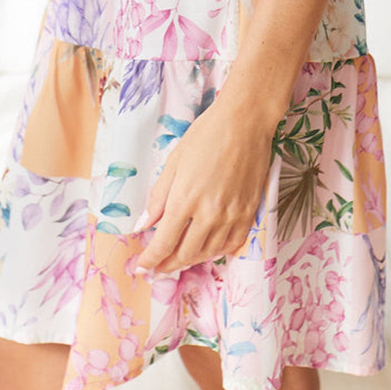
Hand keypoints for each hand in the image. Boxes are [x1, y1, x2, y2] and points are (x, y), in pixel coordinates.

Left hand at [134, 92, 274, 275]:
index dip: (150, 261)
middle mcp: (208, 214)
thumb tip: (143, 226)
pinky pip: (232, 244)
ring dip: (191, 260)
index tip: (141, 267)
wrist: (245, 121)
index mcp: (184, 200)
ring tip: (180, 258)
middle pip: (185, 254)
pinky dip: (218, 252)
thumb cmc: (206, 134)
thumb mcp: (174, 162)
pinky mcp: (249, 212)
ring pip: (208, 253)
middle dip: (167, 265)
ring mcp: (231, 215)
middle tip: (158, 268)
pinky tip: (208, 248)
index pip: (163, 244)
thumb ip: (158, 198)